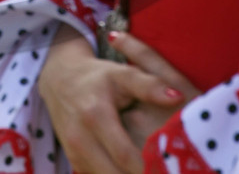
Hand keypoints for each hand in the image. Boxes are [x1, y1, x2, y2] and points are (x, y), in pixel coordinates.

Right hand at [37, 26, 183, 173]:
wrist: (60, 80)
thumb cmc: (98, 77)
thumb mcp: (122, 74)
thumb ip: (149, 85)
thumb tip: (178, 97)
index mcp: (95, 116)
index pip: (125, 155)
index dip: (149, 167)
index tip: (169, 168)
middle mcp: (80, 139)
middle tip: (164, 172)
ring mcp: (74, 153)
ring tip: (153, 170)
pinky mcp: (74, 161)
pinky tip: (136, 171)